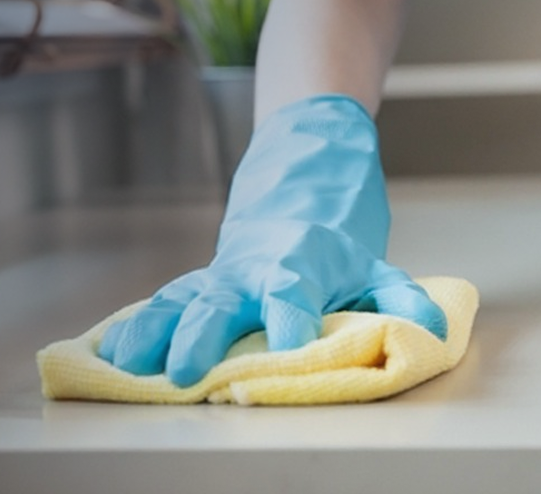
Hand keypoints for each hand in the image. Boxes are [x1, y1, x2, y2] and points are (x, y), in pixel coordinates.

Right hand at [98, 94, 447, 386]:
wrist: (300, 166)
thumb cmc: (339, 233)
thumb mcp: (375, 262)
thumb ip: (399, 297)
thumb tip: (433, 329)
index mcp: (299, 262)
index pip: (293, 295)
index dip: (291, 323)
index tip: (289, 349)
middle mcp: (251, 268)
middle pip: (222, 302)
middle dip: (203, 337)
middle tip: (184, 374)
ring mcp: (220, 274)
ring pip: (182, 301)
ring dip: (155, 333)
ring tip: (127, 363)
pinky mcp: (199, 283)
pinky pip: (165, 305)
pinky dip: (137, 326)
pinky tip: (108, 351)